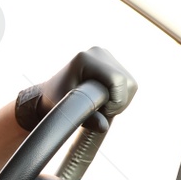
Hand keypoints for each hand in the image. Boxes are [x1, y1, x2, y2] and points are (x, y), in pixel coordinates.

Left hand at [17, 46, 137, 129]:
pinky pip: (128, 83)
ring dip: (121, 101)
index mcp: (86, 59)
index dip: (116, 100)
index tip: (103, 113)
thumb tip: (103, 126)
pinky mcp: (111, 63)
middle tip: (102, 113)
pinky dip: (121, 97)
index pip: (116, 79)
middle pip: (126, 81)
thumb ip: (87, 118)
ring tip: (102, 108)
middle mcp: (99, 53)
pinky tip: (106, 101)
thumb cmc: (54, 101)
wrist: (50, 93)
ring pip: (130, 83)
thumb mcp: (67, 110)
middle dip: (119, 102)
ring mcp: (106, 56)